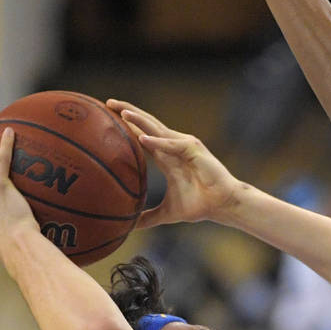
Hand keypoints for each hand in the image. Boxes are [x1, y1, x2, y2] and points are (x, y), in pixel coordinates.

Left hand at [106, 99, 244, 227]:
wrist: (222, 205)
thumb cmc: (200, 206)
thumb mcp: (167, 212)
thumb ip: (148, 217)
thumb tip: (129, 226)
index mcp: (166, 157)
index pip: (143, 135)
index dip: (128, 125)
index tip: (108, 116)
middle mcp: (173, 146)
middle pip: (147, 124)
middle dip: (128, 112)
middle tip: (108, 103)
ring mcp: (184, 145)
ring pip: (158, 128)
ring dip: (140, 120)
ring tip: (122, 112)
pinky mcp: (194, 150)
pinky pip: (172, 145)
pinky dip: (158, 141)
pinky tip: (143, 138)